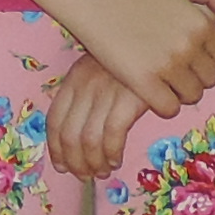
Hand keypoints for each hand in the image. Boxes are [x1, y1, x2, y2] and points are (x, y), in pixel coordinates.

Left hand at [44, 54, 154, 183]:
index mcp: (75, 78)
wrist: (160, 38)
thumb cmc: (133, 59)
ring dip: (94, 163)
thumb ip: (88, 95)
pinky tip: (116, 159)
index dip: (56, 150)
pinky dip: (112, 153)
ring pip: (89, 141)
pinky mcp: (130, 97)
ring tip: (103, 171)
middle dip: (75, 163)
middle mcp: (87, 85)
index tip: (62, 167)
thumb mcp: (102, 69)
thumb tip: (79, 139)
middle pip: (69, 136)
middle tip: (85, 176)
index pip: (54, 121)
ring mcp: (107, 90)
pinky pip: (113, 135)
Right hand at [62, 0, 214, 126]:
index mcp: (200, 24)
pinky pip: (169, 108)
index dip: (207, 57)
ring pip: (191, 96)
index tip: (189, 53)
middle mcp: (189, 46)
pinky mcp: (145, 82)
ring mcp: (167, 66)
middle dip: (196, 75)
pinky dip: (164, 104)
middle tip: (175, 68)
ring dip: (181, 92)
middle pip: (210, 79)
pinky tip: (152, 91)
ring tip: (164, 80)